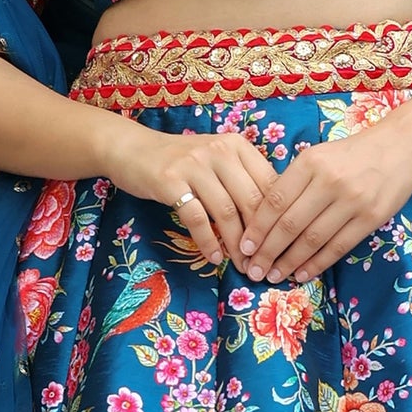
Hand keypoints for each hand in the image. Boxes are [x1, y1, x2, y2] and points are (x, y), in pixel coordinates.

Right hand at [105, 122, 277, 270]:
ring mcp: (193, 165)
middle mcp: (219, 150)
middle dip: (260, 238)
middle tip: (264, 264)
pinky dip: (208, 242)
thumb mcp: (217, 161)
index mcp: (237, 146)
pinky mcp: (169, 181)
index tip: (280, 246)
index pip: (269, 184)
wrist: (131, 149)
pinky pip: (196, 218)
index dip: (278, 219)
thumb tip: (274, 220)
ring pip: (226, 212)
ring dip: (236, 245)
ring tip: (242, 266)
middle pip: (251, 200)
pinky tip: (214, 258)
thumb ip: (243, 180)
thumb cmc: (181, 161)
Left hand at [240, 119, 411, 282]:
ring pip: (312, 239)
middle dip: (268, 252)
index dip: (257, 229)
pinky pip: (338, 247)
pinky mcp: (371, 218)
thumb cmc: (351, 155)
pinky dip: (317, 263)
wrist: (400, 148)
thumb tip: (263, 220)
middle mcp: (329, 181)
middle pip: (290, 224)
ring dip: (290, 262)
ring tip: (274, 275)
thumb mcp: (318, 157)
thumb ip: (293, 183)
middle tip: (253, 270)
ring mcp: (352, 201)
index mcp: (310, 162)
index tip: (244, 248)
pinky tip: (302, 273)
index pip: (275, 201)